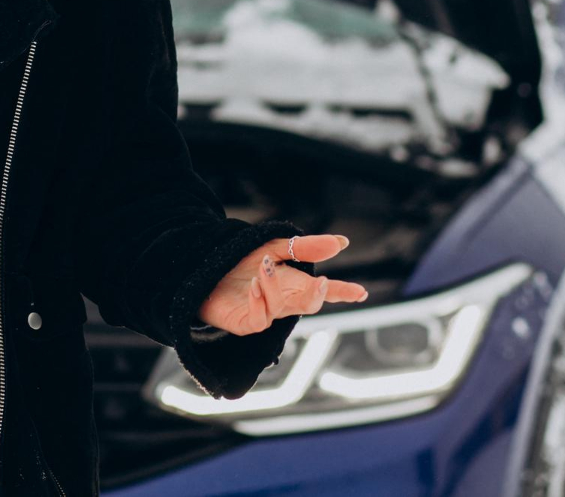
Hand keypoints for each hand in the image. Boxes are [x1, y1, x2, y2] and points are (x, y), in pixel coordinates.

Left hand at [195, 234, 367, 335]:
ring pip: (281, 308)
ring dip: (275, 286)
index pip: (323, 290)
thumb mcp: (274, 246)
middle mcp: (283, 300)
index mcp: (294, 283)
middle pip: (309, 304)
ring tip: (264, 266)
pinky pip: (259, 318)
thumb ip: (305, 247)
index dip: (343, 291)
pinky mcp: (245, 323)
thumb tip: (342, 242)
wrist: (203, 270)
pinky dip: (258, 301)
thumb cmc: (240, 261)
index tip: (361, 292)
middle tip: (319, 282)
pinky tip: (253, 285)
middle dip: (316, 296)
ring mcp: (265, 313)